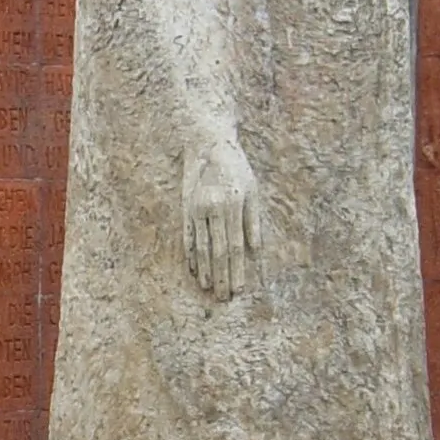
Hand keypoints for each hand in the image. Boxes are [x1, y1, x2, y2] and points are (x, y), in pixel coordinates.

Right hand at [183, 140, 260, 298]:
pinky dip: (191, 255)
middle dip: (221, 277)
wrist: (206, 142)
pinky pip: (188, 237)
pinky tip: (194, 270)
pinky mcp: (185, 207)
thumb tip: (253, 252)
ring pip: (201, 247)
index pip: (234, 246)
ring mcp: (195, 208)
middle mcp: (212, 208)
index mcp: (232, 205)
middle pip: (217, 251)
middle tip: (223, 298)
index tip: (238, 289)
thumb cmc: (236, 166)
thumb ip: (252, 221)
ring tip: (209, 289)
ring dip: (205, 271)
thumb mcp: (251, 190)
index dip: (236, 270)